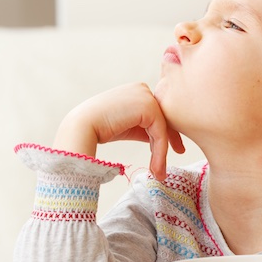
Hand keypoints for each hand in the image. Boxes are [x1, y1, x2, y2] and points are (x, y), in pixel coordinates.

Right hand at [53, 83, 184, 179]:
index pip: (157, 112)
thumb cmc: (100, 128)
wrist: (82, 127)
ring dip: (163, 151)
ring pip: (163, 127)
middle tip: (179, 154)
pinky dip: (160, 151)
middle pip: (163, 118)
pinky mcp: (148, 107)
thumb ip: (144, 127)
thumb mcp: (127, 125)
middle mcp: (142, 89)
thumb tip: (161, 140)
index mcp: (136, 91)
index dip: (166, 132)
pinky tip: (156, 167)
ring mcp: (145, 96)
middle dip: (171, 138)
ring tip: (159, 172)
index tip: (175, 148)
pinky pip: (160, 132)